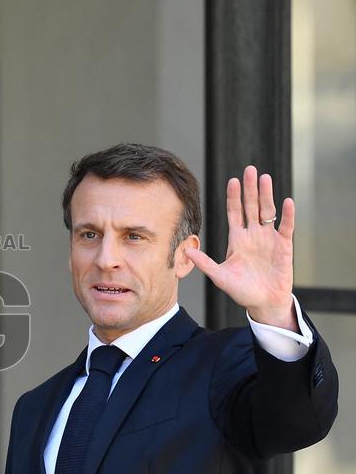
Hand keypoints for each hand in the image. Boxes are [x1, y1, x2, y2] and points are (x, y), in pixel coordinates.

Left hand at [185, 166, 297, 330]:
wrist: (263, 303)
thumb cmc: (241, 290)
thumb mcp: (219, 276)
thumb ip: (204, 263)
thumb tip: (186, 250)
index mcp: (237, 239)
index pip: (234, 212)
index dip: (233, 197)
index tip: (232, 181)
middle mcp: (253, 235)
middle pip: (251, 206)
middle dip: (250, 189)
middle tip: (250, 169)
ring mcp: (268, 239)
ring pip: (268, 211)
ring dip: (267, 195)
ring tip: (265, 178)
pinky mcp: (283, 246)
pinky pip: (286, 227)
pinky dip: (287, 215)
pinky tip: (287, 202)